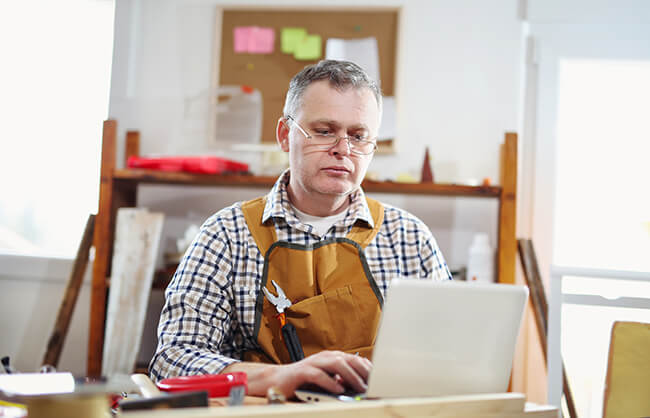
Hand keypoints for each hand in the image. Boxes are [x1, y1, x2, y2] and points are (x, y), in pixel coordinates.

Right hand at [224, 350, 371, 397]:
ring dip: (350, 376)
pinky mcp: (302, 372)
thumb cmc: (303, 381)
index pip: (355, 360)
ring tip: (360, 387)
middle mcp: (324, 357)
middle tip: (374, 384)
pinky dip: (330, 382)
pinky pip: (318, 375)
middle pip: (348, 359)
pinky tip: (339, 390)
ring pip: (336, 364)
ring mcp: (313, 362)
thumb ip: (342, 379)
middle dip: (363, 371)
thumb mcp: (327, 380)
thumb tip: (362, 384)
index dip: (368, 369)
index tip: (380, 380)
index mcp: (332, 357)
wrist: (277, 380)